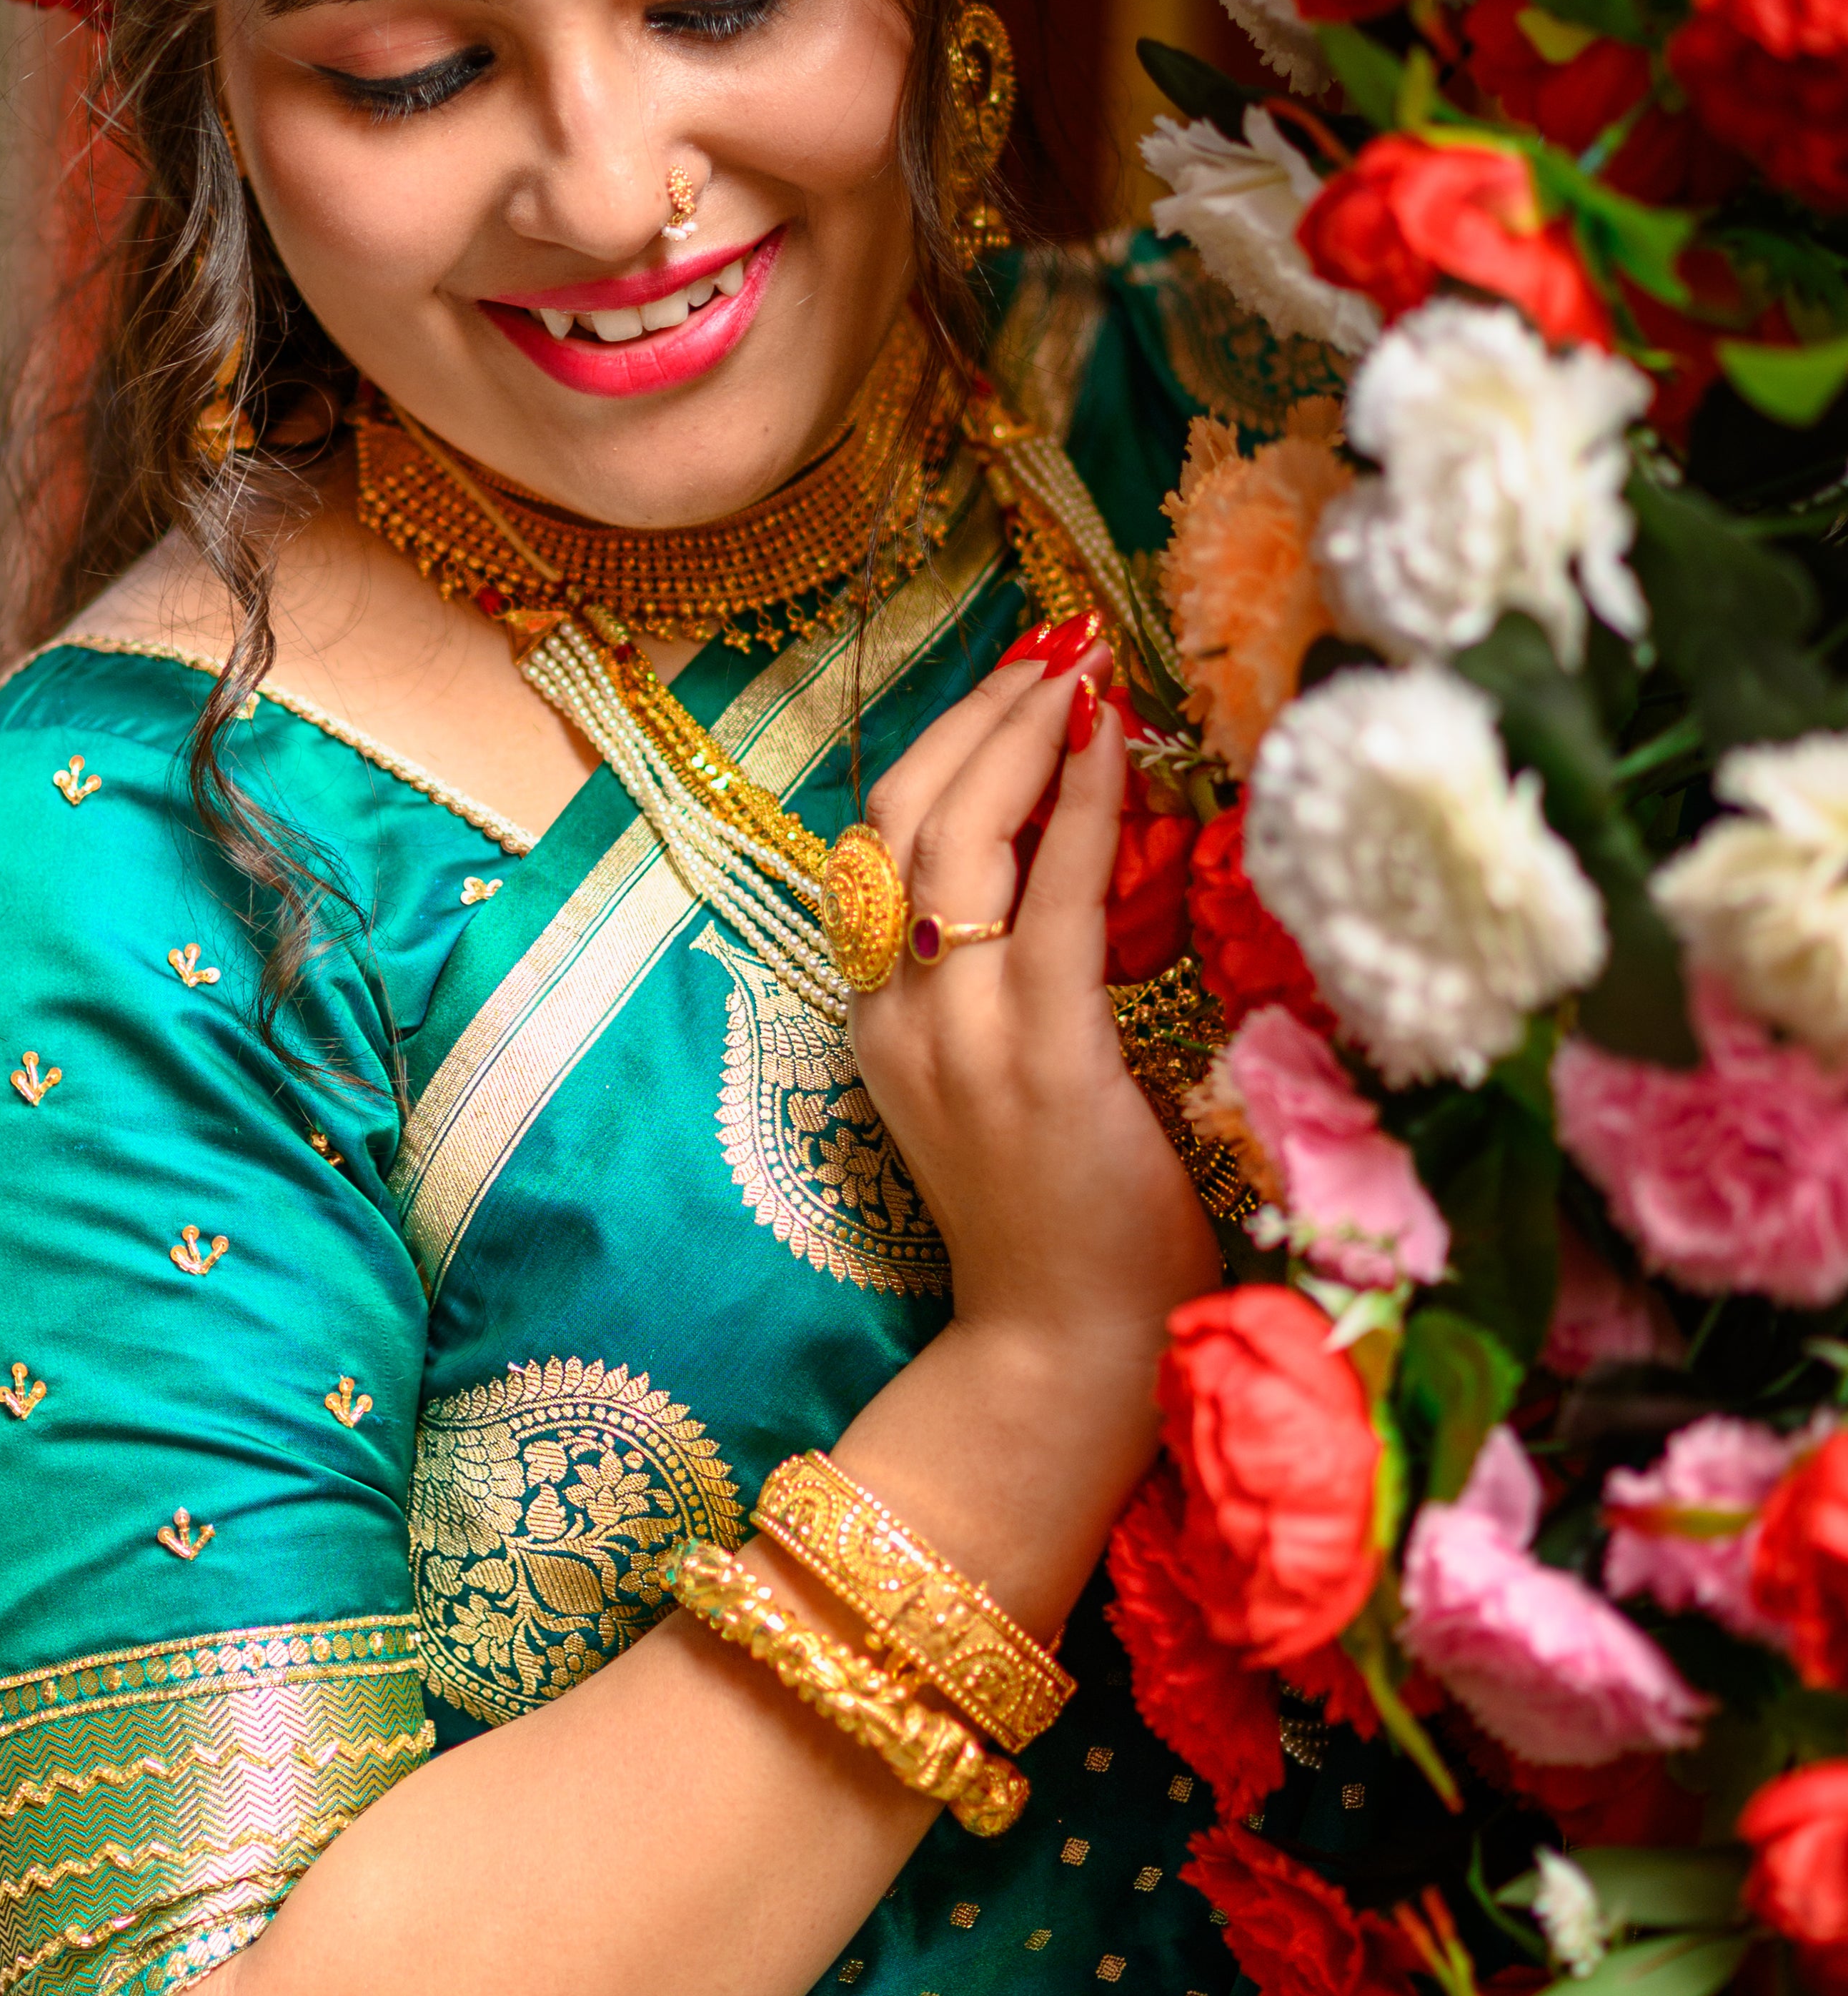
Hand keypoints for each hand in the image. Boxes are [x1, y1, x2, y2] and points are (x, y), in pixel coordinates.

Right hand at [844, 648, 1218, 1377]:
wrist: (1062, 1349)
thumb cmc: (1056, 1219)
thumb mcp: (992, 1082)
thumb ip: (998, 984)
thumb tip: (1058, 860)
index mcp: (877, 1021)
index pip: (879, 847)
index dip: (940, 747)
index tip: (1008, 682)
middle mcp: (897, 1017)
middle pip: (903, 819)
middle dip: (977, 714)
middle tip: (1050, 646)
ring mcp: (962, 1039)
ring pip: (959, 841)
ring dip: (1023, 737)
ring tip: (1081, 673)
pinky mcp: (1043, 1061)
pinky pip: (1055, 905)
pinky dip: (1084, 811)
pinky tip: (1117, 750)